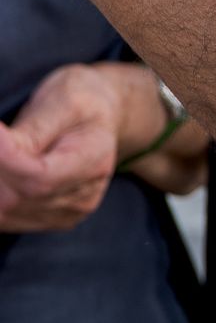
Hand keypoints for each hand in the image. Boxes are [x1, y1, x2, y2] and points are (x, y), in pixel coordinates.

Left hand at [0, 62, 188, 230]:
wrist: (98, 118)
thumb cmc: (80, 103)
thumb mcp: (63, 102)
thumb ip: (32, 130)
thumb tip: (0, 147)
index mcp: (95, 161)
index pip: (40, 178)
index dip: (4, 159)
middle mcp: (84, 197)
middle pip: (17, 197)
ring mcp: (66, 213)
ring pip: (5, 211)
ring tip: (0, 151)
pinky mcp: (48, 219)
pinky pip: (5, 218)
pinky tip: (0, 171)